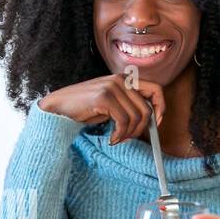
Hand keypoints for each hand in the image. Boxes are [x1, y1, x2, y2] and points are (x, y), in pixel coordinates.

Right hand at [37, 74, 164, 144]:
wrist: (59, 107)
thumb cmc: (84, 107)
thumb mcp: (111, 104)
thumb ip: (129, 105)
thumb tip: (150, 120)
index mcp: (125, 79)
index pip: (156, 89)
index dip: (160, 108)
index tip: (156, 124)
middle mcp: (120, 79)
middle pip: (146, 109)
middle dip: (141, 129)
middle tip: (128, 138)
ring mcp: (112, 86)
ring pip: (136, 117)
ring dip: (128, 134)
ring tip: (117, 139)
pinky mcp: (104, 97)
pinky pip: (123, 121)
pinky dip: (119, 135)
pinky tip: (111, 139)